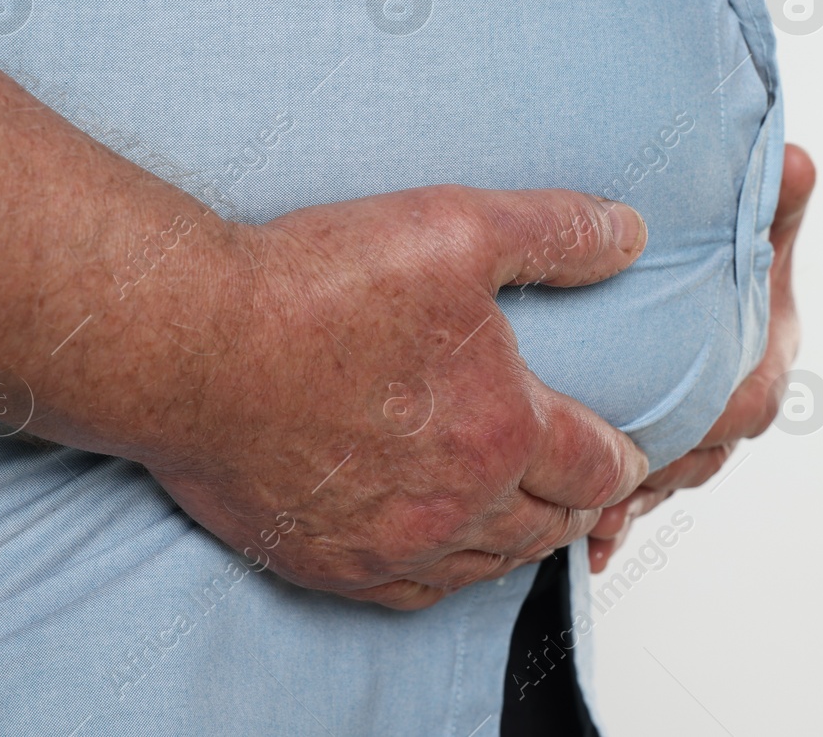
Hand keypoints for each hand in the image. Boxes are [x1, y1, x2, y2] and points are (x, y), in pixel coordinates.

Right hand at [151, 185, 652, 608]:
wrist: (192, 345)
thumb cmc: (314, 288)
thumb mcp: (459, 228)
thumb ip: (557, 232)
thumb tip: (631, 232)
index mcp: (503, 429)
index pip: (597, 467)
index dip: (623, 461)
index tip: (629, 457)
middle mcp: (458, 503)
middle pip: (549, 525)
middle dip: (578, 505)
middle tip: (587, 489)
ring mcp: (392, 543)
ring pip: (487, 565)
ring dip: (518, 541)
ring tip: (528, 517)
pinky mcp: (329, 562)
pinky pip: (414, 594)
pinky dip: (448, 576)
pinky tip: (444, 554)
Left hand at [587, 143, 814, 572]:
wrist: (699, 299)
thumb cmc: (735, 273)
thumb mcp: (757, 238)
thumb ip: (777, 205)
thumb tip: (797, 161)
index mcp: (760, 368)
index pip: (749, 400)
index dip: (719, 410)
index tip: (689, 412)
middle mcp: (728, 415)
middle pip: (702, 453)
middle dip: (664, 461)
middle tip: (618, 460)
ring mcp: (691, 446)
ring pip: (666, 484)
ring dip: (634, 499)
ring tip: (596, 509)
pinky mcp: (651, 466)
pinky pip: (635, 506)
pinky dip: (615, 528)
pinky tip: (593, 548)